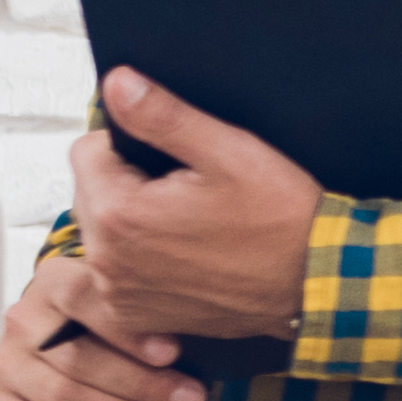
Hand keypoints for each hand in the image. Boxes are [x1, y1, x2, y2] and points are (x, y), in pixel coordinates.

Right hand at [0, 267, 204, 400]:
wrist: (55, 338)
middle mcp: (21, 319)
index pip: (83, 299)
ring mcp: (3, 362)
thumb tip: (194, 328)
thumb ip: (147, 309)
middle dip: (140, 386)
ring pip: (61, 397)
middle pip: (77, 359)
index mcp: (53, 281)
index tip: (171, 354)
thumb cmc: (104, 321)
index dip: (127, 330)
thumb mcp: (125, 300)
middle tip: (188, 399)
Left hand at [66, 69, 321, 341]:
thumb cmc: (279, 219)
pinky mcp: (138, 317)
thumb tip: (117, 83)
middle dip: (125, 182)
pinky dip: (140, 259)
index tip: (168, 156)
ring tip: (186, 221)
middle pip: (90, 193)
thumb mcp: (225, 151)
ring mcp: (121, 295)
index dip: (127, 142)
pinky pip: (118, 271)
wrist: (315, 281)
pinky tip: (182, 252)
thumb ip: (161, 115)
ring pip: (103, 232)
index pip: (86, 152)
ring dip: (132, 220)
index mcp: (118, 215)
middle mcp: (108, 262)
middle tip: (184, 189)